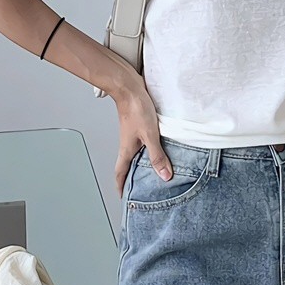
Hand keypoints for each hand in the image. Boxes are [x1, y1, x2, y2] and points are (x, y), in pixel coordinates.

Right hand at [112, 79, 173, 198]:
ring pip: (136, 154)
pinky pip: (143, 143)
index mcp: (126, 149)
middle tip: (140, 187)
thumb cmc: (136, 109)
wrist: (130, 88)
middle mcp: (127, 144)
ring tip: (154, 171)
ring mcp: (132, 134)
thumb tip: (164, 175)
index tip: (123, 196)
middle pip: (127, 165)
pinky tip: (160, 148)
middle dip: (132, 177)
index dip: (121, 186)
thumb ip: (157, 155)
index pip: (120, 173)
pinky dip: (149, 150)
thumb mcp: (150, 135)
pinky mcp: (138, 125)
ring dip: (142, 163)